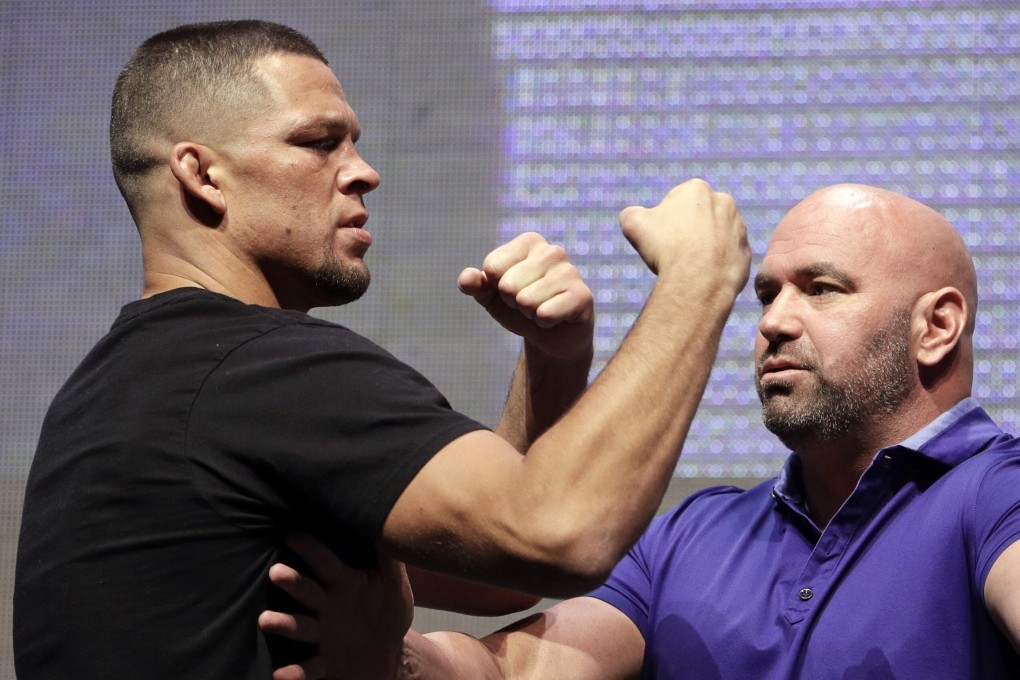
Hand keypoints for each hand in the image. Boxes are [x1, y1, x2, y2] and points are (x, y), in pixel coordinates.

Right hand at [259, 535, 413, 679]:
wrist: (389, 653)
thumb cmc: (387, 611)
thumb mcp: (394, 583)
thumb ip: (390, 557)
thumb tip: (390, 521)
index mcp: (343, 582)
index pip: (326, 563)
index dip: (311, 550)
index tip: (292, 534)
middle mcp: (326, 606)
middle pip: (306, 591)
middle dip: (291, 582)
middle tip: (275, 572)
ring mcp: (323, 634)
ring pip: (300, 626)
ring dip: (283, 624)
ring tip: (265, 620)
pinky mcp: (326, 662)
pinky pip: (309, 667)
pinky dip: (295, 672)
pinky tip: (279, 674)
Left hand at [457, 232, 594, 360]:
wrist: (550, 336)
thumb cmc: (519, 309)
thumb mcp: (491, 297)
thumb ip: (476, 285)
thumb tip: (466, 279)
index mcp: (529, 242)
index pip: (492, 267)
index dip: (496, 287)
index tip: (511, 292)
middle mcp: (552, 251)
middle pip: (508, 285)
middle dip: (513, 303)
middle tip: (528, 305)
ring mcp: (570, 272)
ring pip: (526, 301)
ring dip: (529, 314)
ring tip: (542, 310)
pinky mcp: (582, 296)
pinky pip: (545, 314)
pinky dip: (544, 324)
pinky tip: (556, 319)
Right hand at [619, 178, 749, 295]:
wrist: (698, 280)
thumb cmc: (665, 247)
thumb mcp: (633, 224)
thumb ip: (631, 213)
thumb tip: (632, 215)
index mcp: (697, 188)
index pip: (676, 200)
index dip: (665, 219)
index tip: (661, 236)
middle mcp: (724, 202)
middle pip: (699, 216)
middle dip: (688, 229)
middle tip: (674, 250)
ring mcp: (739, 227)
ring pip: (716, 235)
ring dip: (705, 246)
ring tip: (689, 265)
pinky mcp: (746, 252)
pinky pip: (728, 256)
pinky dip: (717, 263)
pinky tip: (704, 274)